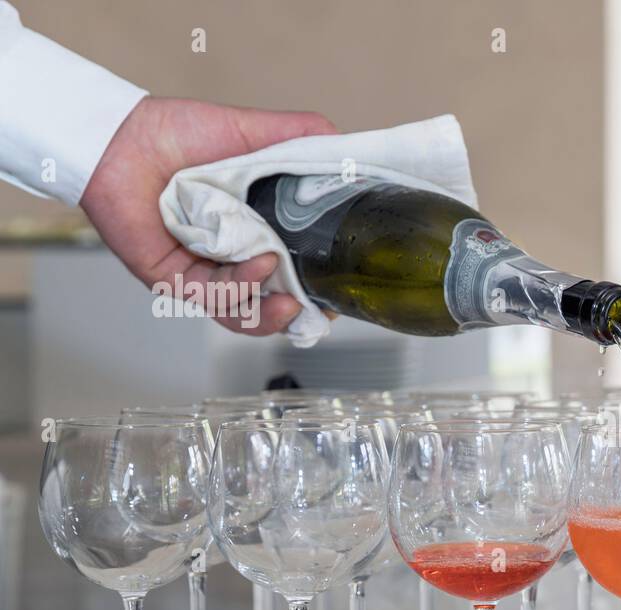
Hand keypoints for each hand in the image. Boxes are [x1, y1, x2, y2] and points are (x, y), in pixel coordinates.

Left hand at [80, 96, 336, 335]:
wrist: (124, 137)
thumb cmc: (179, 134)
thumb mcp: (253, 132)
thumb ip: (301, 138)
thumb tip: (347, 147)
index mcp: (253, 233)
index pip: (290, 275)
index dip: (314, 291)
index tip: (338, 294)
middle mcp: (229, 259)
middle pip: (270, 306)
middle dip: (297, 316)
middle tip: (319, 313)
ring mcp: (202, 272)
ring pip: (242, 314)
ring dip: (269, 314)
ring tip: (289, 300)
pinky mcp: (173, 280)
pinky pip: (213, 297)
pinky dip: (240, 285)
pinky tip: (260, 264)